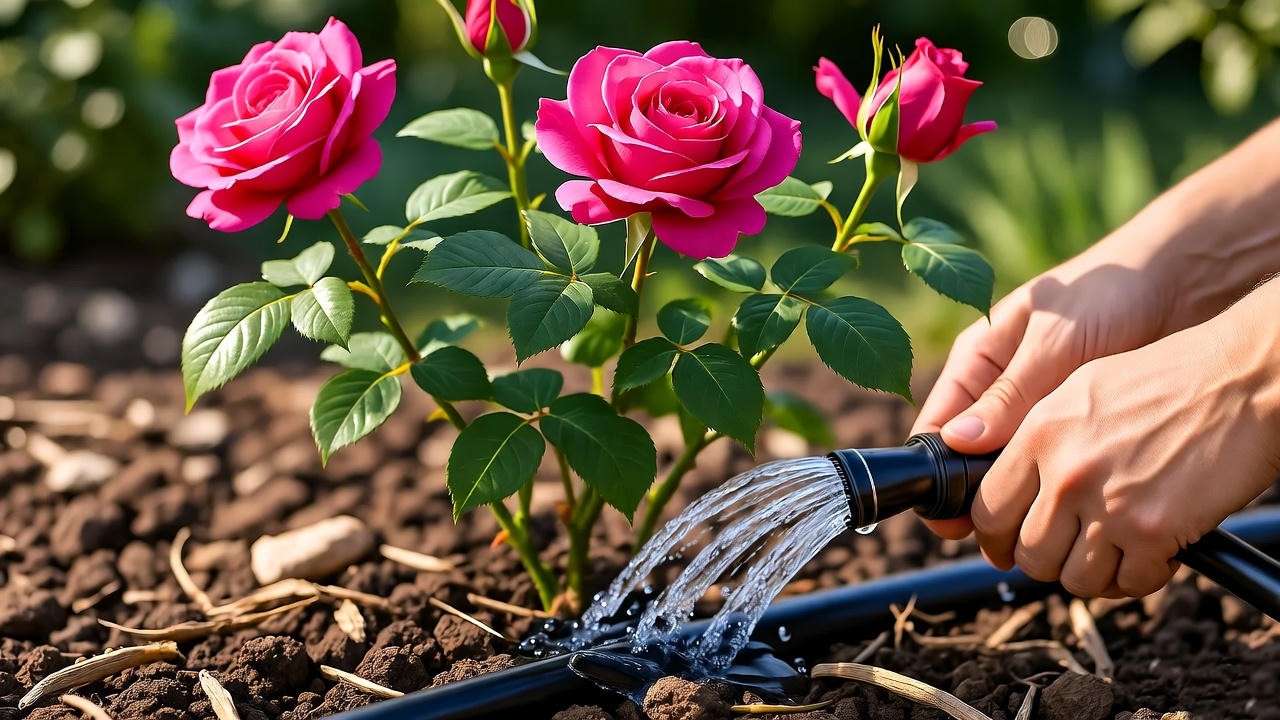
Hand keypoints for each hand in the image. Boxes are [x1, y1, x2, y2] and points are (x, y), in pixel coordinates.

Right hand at [911, 242, 1177, 537]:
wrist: (1185, 280)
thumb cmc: (1111, 291)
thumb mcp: (1054, 342)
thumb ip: (1011, 393)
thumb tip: (957, 441)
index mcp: (977, 362)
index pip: (937, 426)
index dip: (935, 473)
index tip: (945, 515)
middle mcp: (999, 391)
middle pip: (968, 457)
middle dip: (977, 498)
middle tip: (993, 538)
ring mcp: (1037, 411)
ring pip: (1010, 468)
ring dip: (1018, 499)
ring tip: (1030, 533)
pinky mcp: (1076, 427)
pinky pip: (1051, 466)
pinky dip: (1054, 491)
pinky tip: (1066, 513)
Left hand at [968, 305, 1279, 596]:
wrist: (1241, 380)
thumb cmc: (1166, 379)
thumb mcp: (1079, 391)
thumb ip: (1032, 436)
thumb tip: (994, 477)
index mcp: (1039, 435)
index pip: (989, 511)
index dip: (996, 539)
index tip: (1006, 547)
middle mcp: (1066, 473)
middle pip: (1029, 554)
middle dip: (1046, 561)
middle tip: (1070, 551)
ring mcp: (1109, 506)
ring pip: (1074, 579)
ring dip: (1093, 574)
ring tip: (1113, 551)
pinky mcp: (1153, 532)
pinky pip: (1128, 583)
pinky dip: (1138, 578)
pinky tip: (1151, 552)